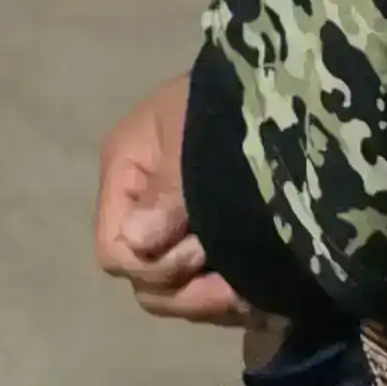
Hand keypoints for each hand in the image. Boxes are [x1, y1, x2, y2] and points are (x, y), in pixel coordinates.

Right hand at [93, 76, 245, 326]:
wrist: (273, 85)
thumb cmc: (225, 103)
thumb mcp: (192, 135)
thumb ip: (169, 191)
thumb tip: (137, 243)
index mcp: (125, 176)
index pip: (113, 250)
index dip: (152, 265)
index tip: (198, 251)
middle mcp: (141, 209)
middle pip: (144, 283)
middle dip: (187, 292)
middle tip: (234, 283)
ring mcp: (176, 228)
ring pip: (176, 294)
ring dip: (211, 299)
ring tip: (252, 292)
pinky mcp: (210, 240)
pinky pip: (207, 289)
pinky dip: (230, 296)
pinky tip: (260, 292)